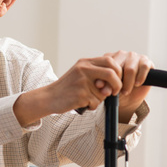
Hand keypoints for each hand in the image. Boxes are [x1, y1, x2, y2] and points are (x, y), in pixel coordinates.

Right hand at [14, 51, 151, 126]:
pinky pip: (96, 102)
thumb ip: (97, 74)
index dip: (118, 71)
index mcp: (84, 62)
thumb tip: (117, 82)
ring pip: (105, 92)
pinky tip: (82, 103)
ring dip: (100, 99)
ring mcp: (82, 82)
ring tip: (87, 98)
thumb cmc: (67, 88)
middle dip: (117, 85)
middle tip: (114, 92)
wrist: (48, 97)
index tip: (117, 81)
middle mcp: (83, 69)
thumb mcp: (80, 74)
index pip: (110, 61)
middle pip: (112, 74)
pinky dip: (92, 106)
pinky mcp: (80, 94)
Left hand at [105, 50, 152, 120]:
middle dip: (116, 82)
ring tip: (125, 92)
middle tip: (115, 93)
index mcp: (108, 58)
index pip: (106, 66)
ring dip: (128, 83)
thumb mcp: (107, 88)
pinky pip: (144, 67)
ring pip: (130, 69)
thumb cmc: (115, 90)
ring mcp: (134, 56)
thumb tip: (99, 85)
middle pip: (118, 67)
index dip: (105, 78)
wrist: (129, 97)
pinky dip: (140, 77)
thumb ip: (104, 85)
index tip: (102, 89)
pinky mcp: (146, 61)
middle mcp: (121, 54)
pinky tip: (137, 84)